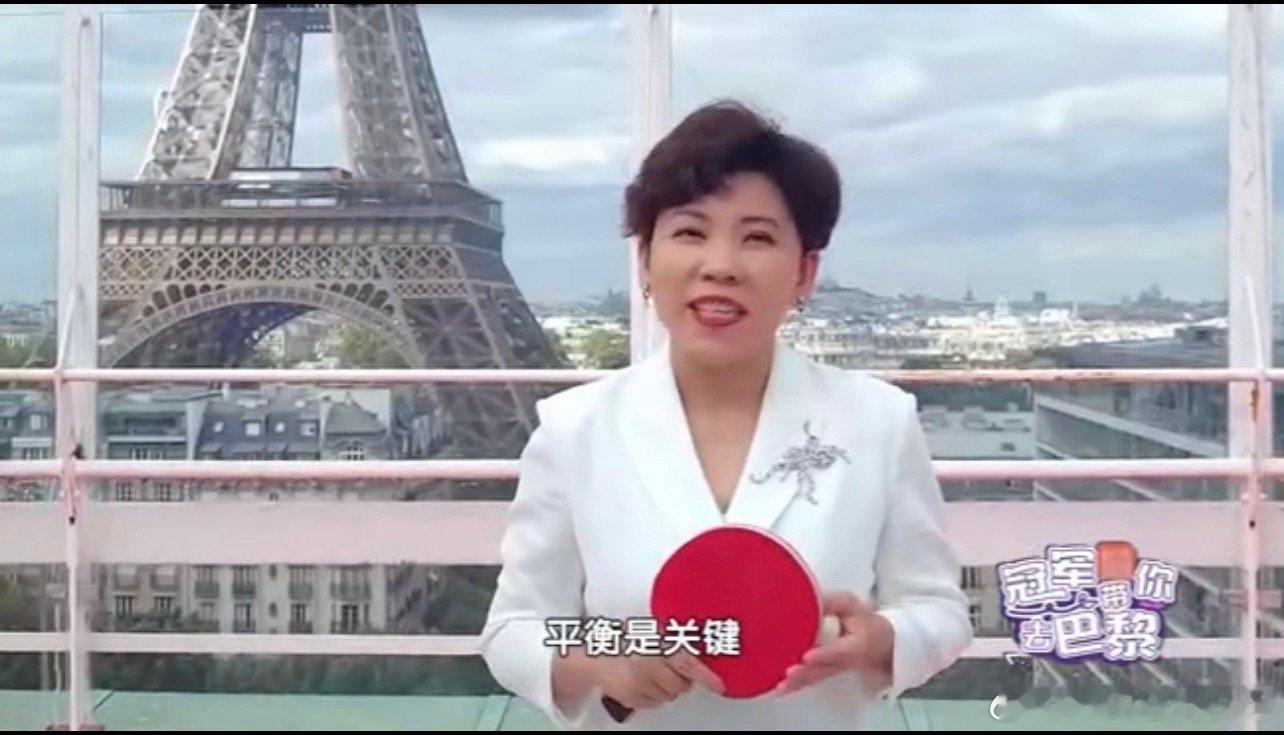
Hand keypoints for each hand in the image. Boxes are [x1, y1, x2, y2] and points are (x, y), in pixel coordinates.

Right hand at [592, 649, 725, 710]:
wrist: (594, 657)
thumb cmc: (624, 642)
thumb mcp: (650, 633)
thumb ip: (672, 641)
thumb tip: (698, 652)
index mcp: (655, 647)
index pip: (687, 665)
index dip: (705, 677)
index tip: (719, 686)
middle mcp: (648, 668)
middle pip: (681, 686)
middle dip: (681, 679)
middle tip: (669, 668)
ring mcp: (640, 686)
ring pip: (670, 696)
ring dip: (667, 687)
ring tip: (652, 674)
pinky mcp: (633, 700)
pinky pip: (655, 703)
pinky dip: (654, 695)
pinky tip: (643, 682)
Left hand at [773, 590, 893, 696]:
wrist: (880, 645)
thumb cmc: (863, 621)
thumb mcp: (852, 606)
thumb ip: (832, 603)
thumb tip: (810, 598)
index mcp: (855, 645)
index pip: (839, 651)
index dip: (824, 654)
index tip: (808, 657)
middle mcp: (844, 662)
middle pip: (824, 670)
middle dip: (806, 673)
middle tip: (789, 673)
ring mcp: (834, 670)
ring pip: (816, 678)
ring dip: (798, 683)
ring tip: (781, 686)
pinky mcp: (826, 673)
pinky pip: (812, 680)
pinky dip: (797, 685)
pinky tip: (780, 689)